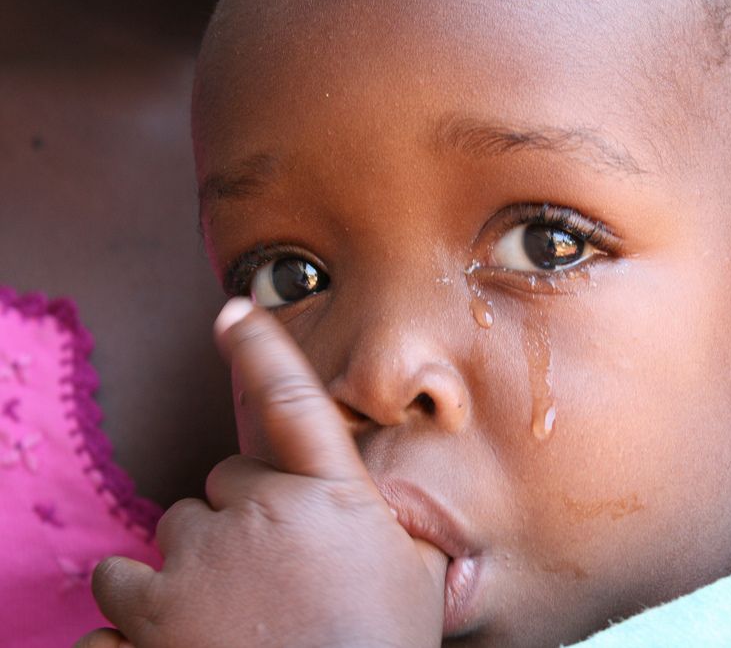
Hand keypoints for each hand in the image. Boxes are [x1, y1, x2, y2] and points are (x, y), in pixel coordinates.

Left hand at [83, 298, 447, 646]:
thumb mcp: (416, 581)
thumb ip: (399, 534)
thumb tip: (399, 520)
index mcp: (330, 495)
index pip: (293, 402)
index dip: (262, 350)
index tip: (234, 312)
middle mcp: (261, 511)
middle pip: (225, 483)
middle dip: (238, 521)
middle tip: (267, 578)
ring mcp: (201, 558)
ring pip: (169, 531)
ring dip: (184, 564)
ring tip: (217, 615)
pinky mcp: (151, 610)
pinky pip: (118, 588)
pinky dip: (136, 610)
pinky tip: (173, 637)